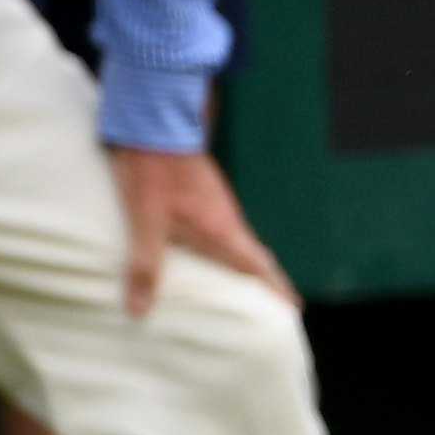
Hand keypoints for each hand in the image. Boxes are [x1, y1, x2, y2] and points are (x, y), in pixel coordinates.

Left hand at [110, 146, 295, 316]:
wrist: (153, 122)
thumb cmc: (152, 172)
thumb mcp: (145, 222)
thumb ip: (144, 266)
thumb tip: (139, 311)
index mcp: (221, 231)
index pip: (259, 265)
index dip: (278, 288)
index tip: (295, 307)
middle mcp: (226, 218)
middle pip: (254, 256)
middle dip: (264, 282)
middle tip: (270, 306)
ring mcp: (217, 203)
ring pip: (237, 241)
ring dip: (243, 265)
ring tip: (238, 289)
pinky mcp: (203, 193)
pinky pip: (222, 229)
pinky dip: (223, 249)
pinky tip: (205, 254)